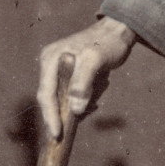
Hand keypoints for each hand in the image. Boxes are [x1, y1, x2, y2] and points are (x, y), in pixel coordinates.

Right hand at [36, 18, 136, 139]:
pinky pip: (74, 94)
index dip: (50, 116)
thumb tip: (74, 110)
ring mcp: (60, 70)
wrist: (118, 31)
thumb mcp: (94, 60)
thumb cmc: (106, 43)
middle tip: (70, 132)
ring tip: (99, 87)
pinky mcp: (71, 75)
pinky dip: (86, 97)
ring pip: (65, 98)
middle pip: (52, 99)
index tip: (57, 134)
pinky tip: (99, 89)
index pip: (46, 93)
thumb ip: (82, 84)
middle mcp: (51, 65)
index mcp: (50, 59)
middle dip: (64, 113)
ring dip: (80, 102)